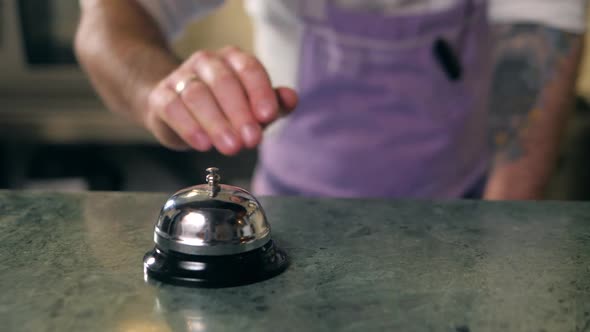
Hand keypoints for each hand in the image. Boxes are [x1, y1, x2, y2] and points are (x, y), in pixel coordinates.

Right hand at [143, 46, 297, 154]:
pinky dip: (188, 127)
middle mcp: (207, 62)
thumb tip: (291, 98)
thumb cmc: (224, 107)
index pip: (249, 69)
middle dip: (239, 113)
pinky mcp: (161, 96)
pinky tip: (202, 144)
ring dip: (216, 123)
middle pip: (223, 82)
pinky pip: (173, 108)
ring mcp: (181, 77)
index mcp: (233, 59)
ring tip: (230, 147)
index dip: (260, 93)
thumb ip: (274, 104)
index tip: (268, 116)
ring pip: (197, 95)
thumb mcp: (253, 107)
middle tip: (250, 140)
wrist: (177, 109)